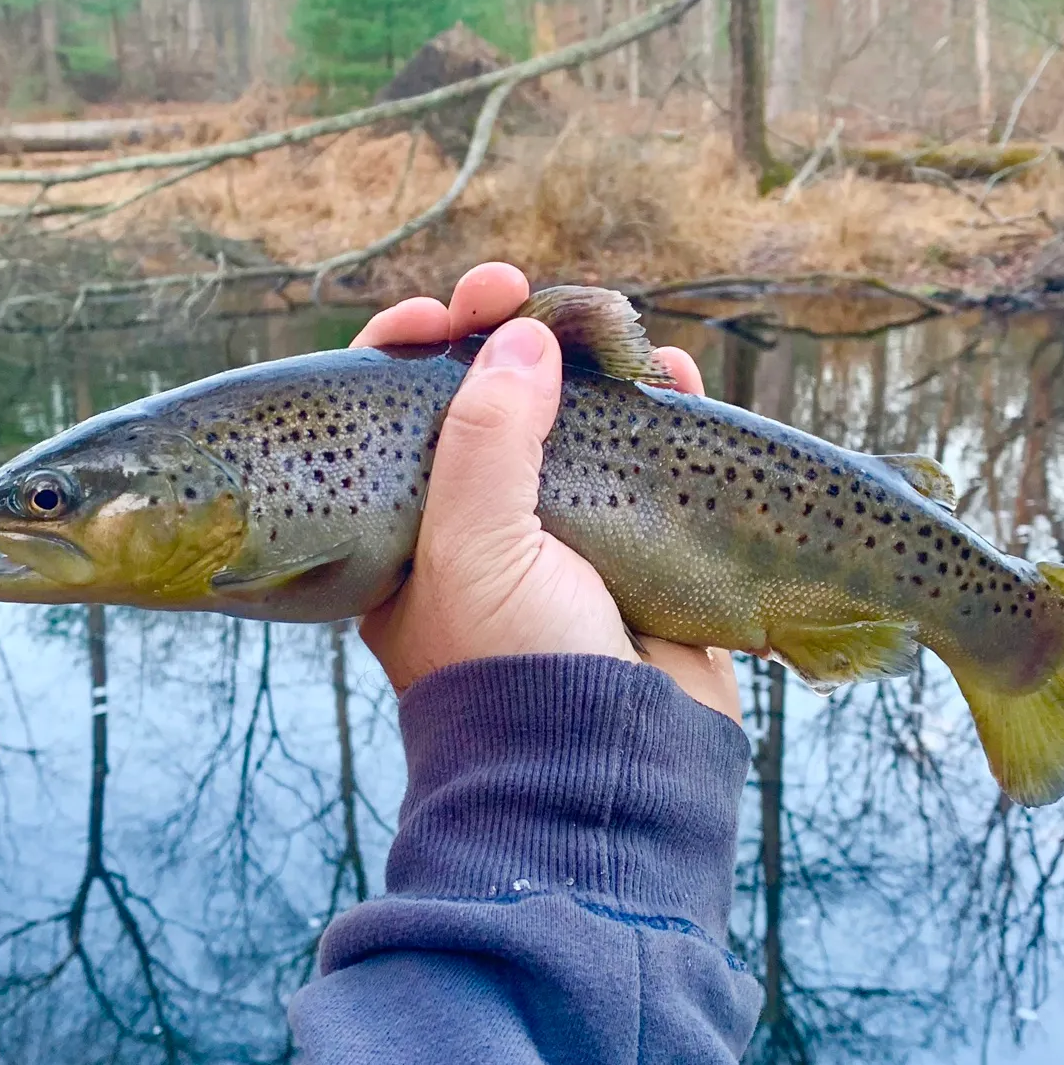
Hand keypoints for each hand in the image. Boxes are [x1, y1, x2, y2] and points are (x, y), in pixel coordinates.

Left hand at [351, 262, 741, 723]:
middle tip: (522, 294)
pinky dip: (657, 409)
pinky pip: (642, 455)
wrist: (605, 770)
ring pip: (569, 418)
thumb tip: (522, 341)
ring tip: (615, 331)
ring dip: (589, 364)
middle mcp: (477, 522)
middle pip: (483, 399)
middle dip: (506, 337)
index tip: (448, 311)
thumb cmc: (512, 666)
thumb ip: (486, 438)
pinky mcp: (630, 543)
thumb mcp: (474, 546)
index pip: (391, 413)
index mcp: (410, 526)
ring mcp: (558, 531)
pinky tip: (671, 377)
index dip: (413, 349)